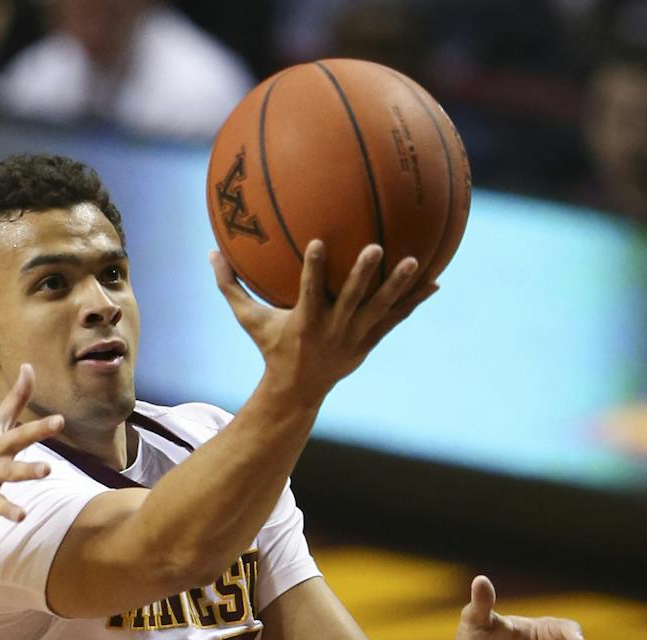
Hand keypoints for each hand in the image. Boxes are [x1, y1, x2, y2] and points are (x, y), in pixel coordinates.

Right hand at [211, 240, 436, 404]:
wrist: (297, 389)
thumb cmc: (271, 348)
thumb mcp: (249, 320)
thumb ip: (231, 288)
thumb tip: (211, 253)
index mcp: (304, 322)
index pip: (309, 292)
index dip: (313, 269)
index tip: (318, 242)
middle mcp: (332, 329)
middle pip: (350, 300)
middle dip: (362, 275)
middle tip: (374, 248)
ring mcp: (354, 337)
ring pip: (378, 309)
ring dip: (396, 286)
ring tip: (414, 261)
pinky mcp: (369, 342)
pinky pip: (395, 319)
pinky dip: (414, 301)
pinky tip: (435, 281)